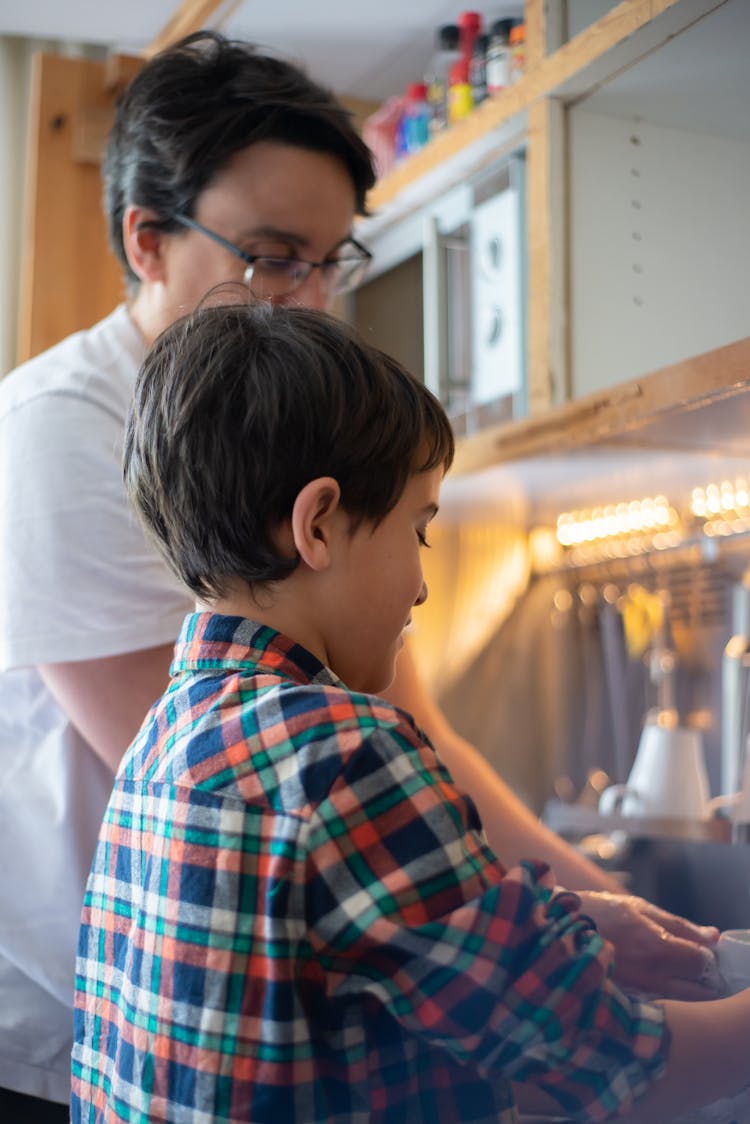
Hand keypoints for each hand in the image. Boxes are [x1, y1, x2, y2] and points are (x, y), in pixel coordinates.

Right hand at [576, 890, 719, 999]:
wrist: (557, 932)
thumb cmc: (599, 913)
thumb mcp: (639, 908)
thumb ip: (680, 925)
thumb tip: (713, 937)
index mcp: (656, 947)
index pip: (702, 963)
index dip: (704, 956)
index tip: (696, 950)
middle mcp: (649, 976)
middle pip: (697, 991)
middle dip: (698, 978)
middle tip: (685, 963)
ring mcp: (637, 993)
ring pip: (679, 1001)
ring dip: (681, 987)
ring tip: (660, 968)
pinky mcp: (626, 1004)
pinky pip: (657, 1004)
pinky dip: (661, 995)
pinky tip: (645, 978)